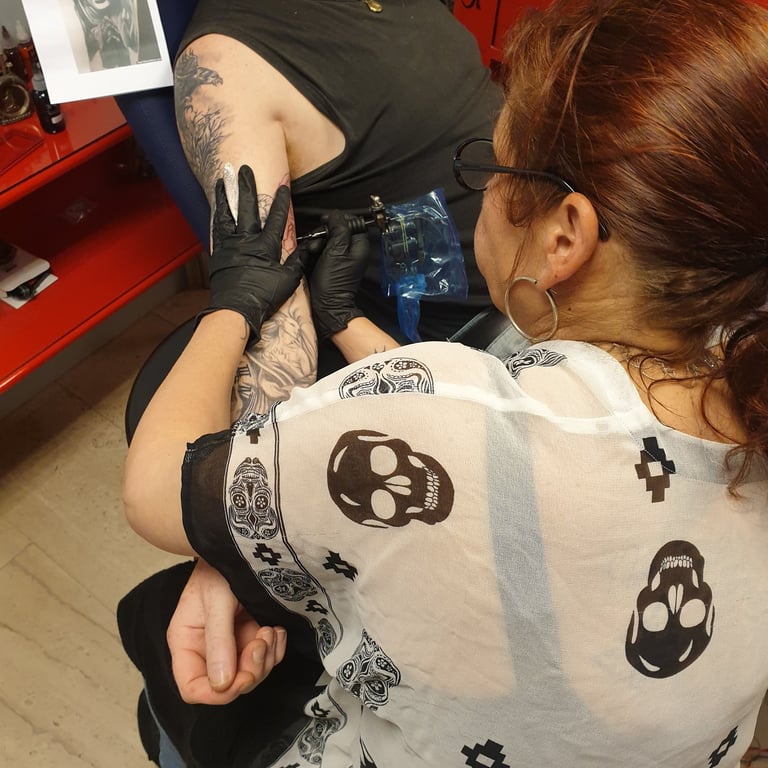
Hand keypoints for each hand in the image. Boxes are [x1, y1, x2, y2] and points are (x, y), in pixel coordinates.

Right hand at [167, 558, 286, 704]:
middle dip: (250, 669)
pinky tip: (276, 629)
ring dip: (265, 657)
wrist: (241, 545)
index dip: (216, 693)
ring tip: (270, 630)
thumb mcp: (217, 600)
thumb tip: (221, 684)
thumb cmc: (220, 567)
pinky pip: (264, 659)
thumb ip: (219, 641)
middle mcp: (206, 649)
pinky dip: (274, 648)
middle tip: (262, 641)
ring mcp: (230, 644)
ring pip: (249, 675)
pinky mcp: (249, 636)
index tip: (241, 677)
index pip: (192, 687)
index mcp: (186, 642)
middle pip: (227, 685)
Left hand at [198, 165, 306, 340]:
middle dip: (247, 186)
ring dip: (225, 195)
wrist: (235, 310)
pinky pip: (218, 229)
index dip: (282, 201)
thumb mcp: (288, 280)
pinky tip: (217, 208)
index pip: (277, 218)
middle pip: (248, 207)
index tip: (284, 185)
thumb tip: (308, 248)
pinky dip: (218, 216)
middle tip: (244, 168)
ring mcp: (230, 245)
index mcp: (266, 246)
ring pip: (227, 214)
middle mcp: (247, 241)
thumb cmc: (264, 297)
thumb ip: (297, 261)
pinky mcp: (219, 253)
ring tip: (221, 179)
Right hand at [308, 210, 369, 340]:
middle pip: (337, 229)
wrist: (326, 304)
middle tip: (317, 242)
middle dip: (324, 233)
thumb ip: (339, 229)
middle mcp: (352, 250)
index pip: (350, 221)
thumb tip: (335, 214)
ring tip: (313, 252)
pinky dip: (315, 251)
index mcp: (359, 245)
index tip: (324, 223)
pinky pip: (323, 250)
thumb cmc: (333, 282)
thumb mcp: (336, 250)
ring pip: (327, 239)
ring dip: (317, 242)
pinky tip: (311, 257)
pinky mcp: (331, 263)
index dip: (336, 220)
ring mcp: (341, 257)